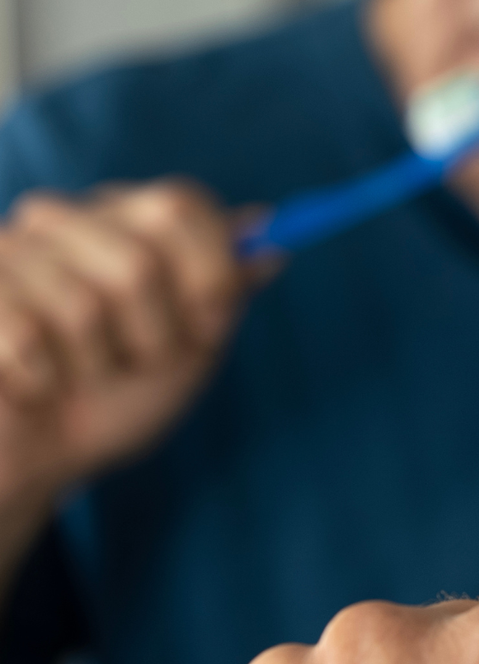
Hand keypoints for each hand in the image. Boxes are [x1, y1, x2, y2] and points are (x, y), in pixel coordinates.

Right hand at [0, 180, 247, 505]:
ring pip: (84, 306)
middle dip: (155, 334)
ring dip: (96, 366)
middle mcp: (61, 218)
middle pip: (140, 260)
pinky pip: (28, 335)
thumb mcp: (191, 346)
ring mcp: (6, 250)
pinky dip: (46, 380)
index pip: (181, 204)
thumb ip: (226, 289)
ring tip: (79, 375)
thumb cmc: (115, 397)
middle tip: (136, 360)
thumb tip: (268, 230)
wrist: (38, 459)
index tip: (210, 322)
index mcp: (123, 219)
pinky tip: (35, 385)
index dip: (209, 272)